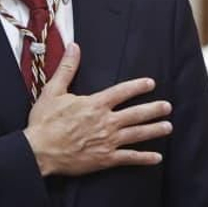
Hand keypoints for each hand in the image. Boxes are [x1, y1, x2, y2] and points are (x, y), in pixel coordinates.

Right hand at [23, 44, 172, 176]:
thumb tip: (74, 47)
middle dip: (154, 109)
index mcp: (95, 104)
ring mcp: (108, 141)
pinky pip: (129, 158)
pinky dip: (144, 158)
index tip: (151, 84)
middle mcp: (106, 122)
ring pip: (137, 134)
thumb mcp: (53, 91)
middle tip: (167, 107)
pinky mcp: (105, 159)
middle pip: (136, 114)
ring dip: (154, 130)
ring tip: (168, 127)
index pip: (122, 92)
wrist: (39, 151)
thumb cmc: (44, 123)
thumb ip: (67, 69)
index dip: (138, 86)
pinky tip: (156, 158)